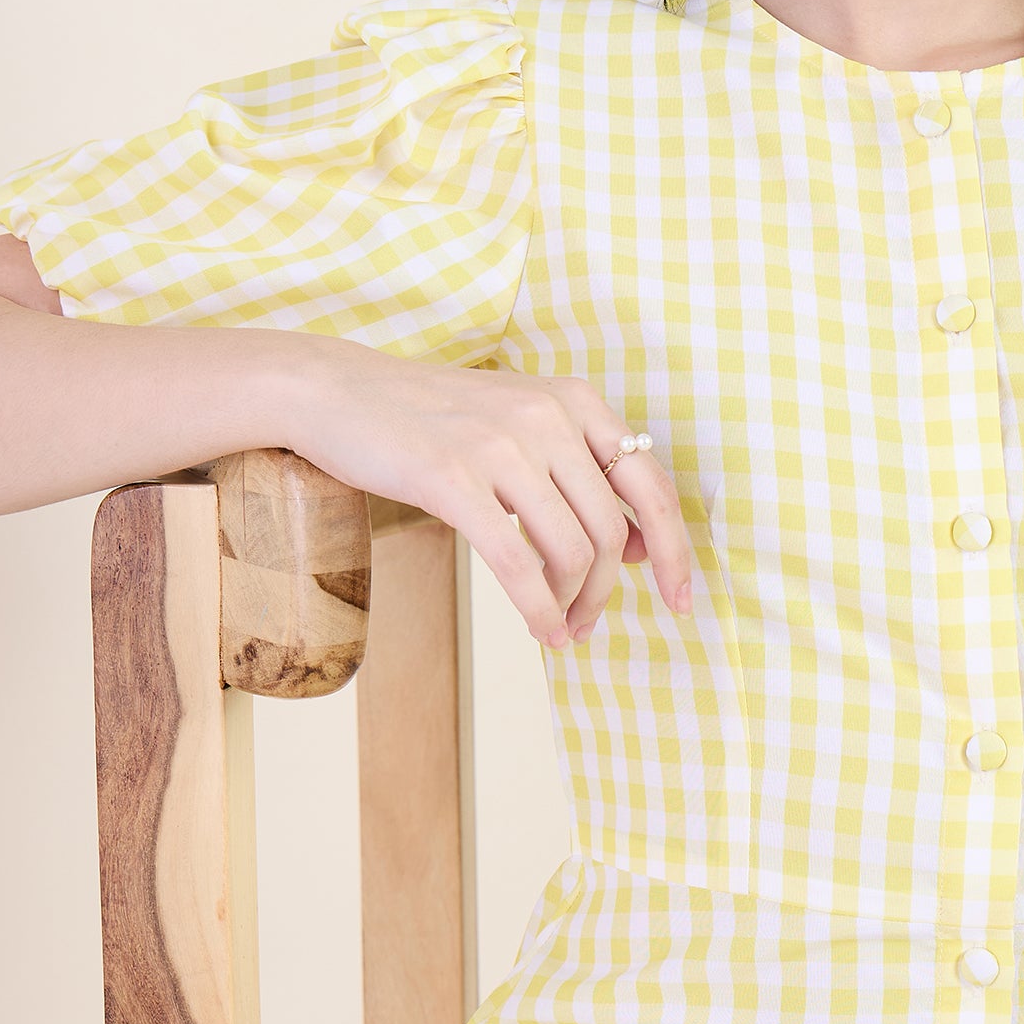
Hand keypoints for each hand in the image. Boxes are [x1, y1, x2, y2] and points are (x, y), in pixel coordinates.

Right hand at [283, 339, 693, 648]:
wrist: (342, 392)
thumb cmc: (434, 419)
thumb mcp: (521, 427)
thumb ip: (580, 474)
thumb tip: (640, 546)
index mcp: (575, 399)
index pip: (649, 484)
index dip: (674, 548)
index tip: (682, 598)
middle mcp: (547, 416)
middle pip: (610, 529)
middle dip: (607, 591)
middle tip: (589, 624)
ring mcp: (501, 445)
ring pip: (571, 550)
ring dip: (572, 605)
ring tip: (561, 629)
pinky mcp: (452, 478)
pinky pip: (517, 562)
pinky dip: (539, 609)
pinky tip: (542, 631)